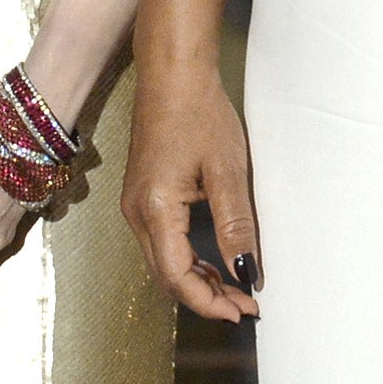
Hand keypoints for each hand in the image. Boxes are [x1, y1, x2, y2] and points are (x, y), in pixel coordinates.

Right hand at [121, 64, 259, 322]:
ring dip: (197, 282)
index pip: (178, 278)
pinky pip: (161, 244)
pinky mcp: (142, 196)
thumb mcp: (227, 171)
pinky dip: (187, 261)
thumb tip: (247, 273)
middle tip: (246, 306)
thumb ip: (236, 226)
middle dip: (206, 299)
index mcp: (155, 209)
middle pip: (167, 278)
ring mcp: (135, 204)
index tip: (245, 311)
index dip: (211, 303)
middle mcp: (136, 213)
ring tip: (236, 290)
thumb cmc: (199, 113)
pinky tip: (214, 263)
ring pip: (163, 263)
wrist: (172, 73)